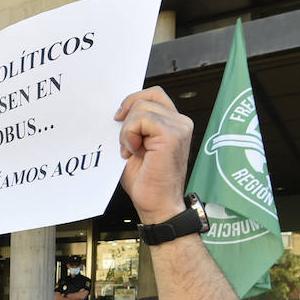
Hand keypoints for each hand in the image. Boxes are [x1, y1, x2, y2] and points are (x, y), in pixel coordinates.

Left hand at [114, 87, 193, 223]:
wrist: (157, 205)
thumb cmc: (147, 182)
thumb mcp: (136, 146)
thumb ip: (134, 126)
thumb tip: (118, 111)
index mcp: (173, 123)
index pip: (153, 94)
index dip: (133, 101)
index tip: (119, 118)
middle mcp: (181, 122)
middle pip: (147, 97)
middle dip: (128, 117)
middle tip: (125, 142)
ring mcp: (179, 127)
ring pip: (141, 108)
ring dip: (127, 130)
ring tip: (131, 151)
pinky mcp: (172, 135)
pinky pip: (142, 118)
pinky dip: (130, 134)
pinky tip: (134, 152)